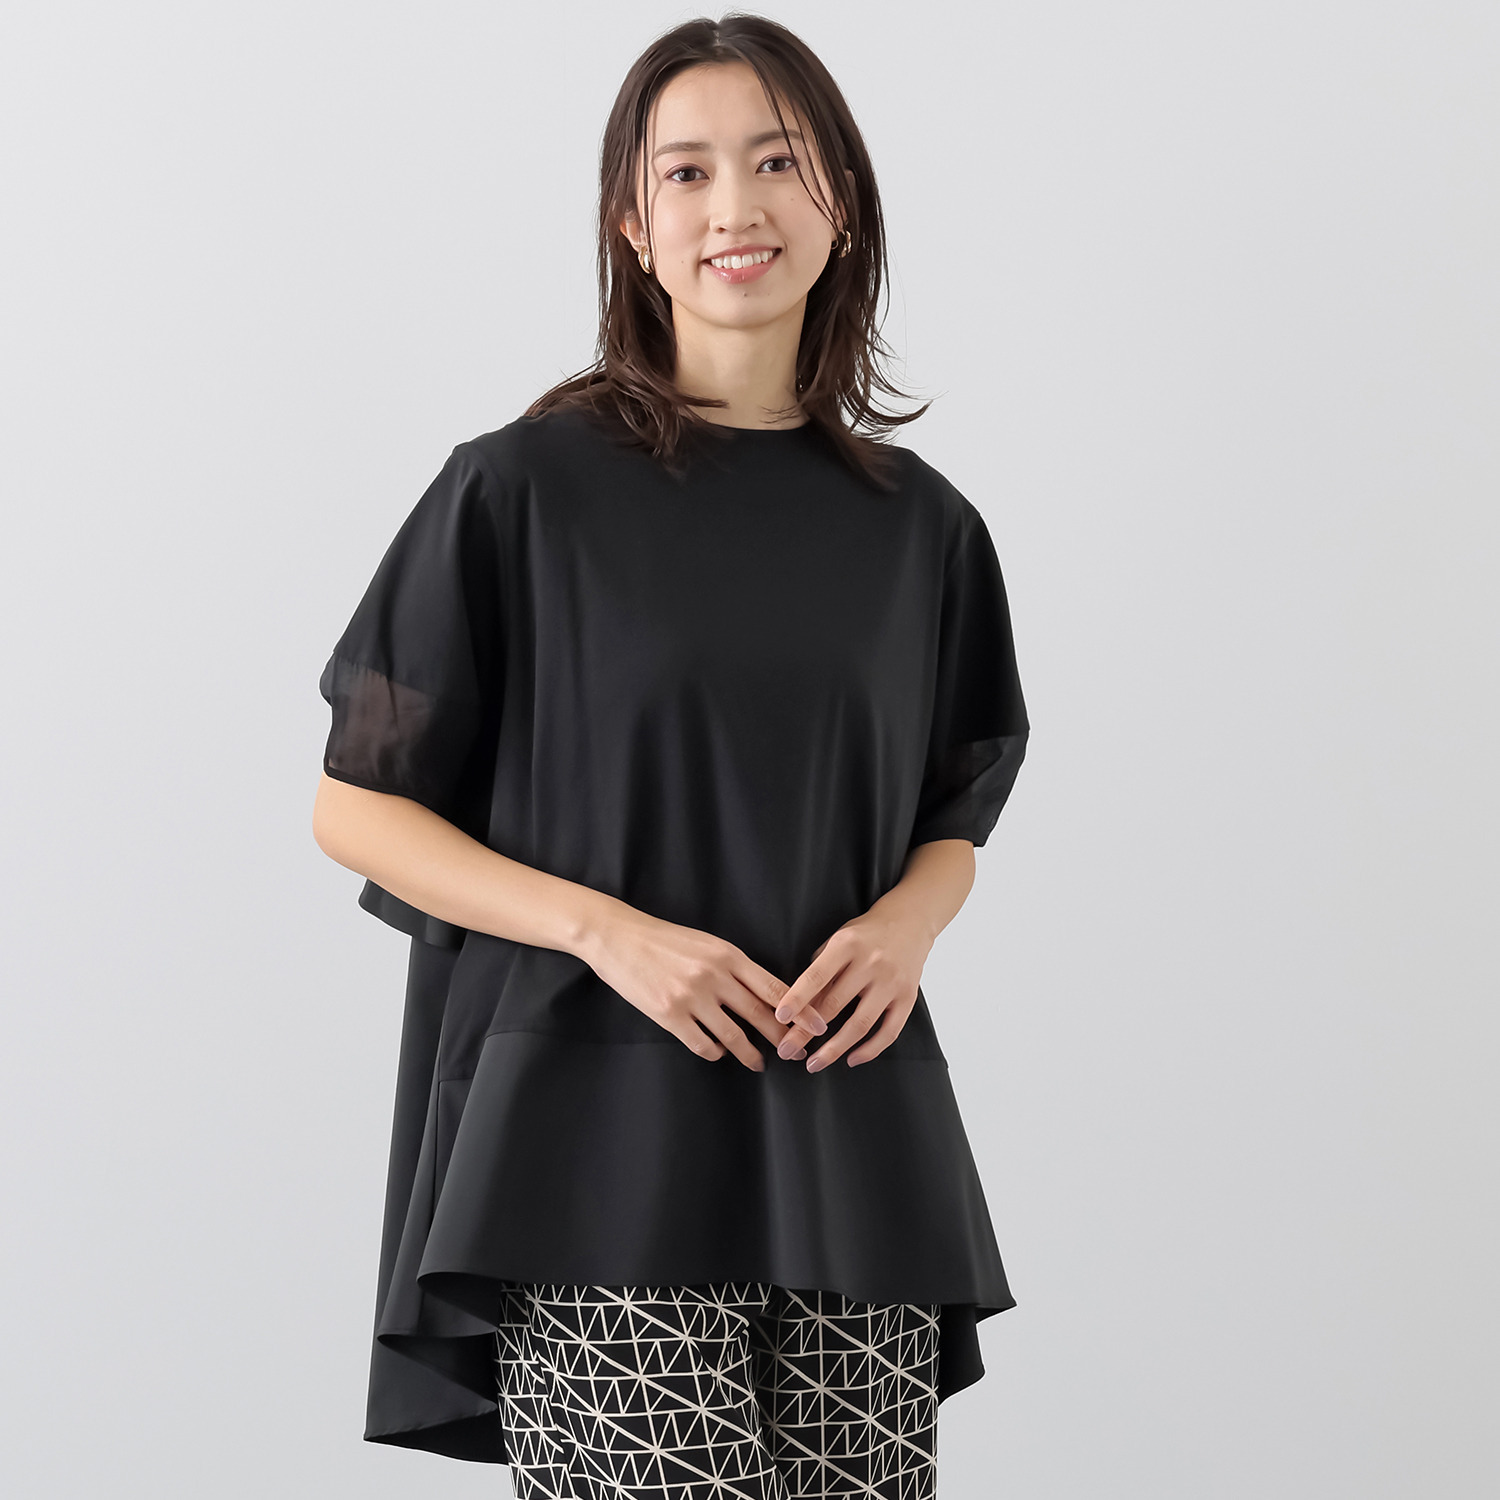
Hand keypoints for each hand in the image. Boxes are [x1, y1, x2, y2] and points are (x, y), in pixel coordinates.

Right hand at [582, 905, 790, 1070]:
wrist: (618, 937)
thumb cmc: (664, 940)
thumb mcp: (706, 944)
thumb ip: (734, 967)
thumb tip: (764, 995)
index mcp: (727, 955)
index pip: (774, 987)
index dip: (800, 1010)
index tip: (817, 1026)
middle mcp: (713, 976)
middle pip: (760, 1014)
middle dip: (783, 1038)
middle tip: (797, 1053)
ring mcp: (691, 997)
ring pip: (733, 1035)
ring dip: (749, 1053)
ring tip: (758, 1063)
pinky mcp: (668, 1015)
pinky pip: (702, 1044)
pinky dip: (715, 1052)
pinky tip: (719, 1053)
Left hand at [773, 907, 933, 1070]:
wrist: (910, 922)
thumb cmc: (865, 934)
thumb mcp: (838, 939)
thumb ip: (820, 969)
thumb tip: (799, 1006)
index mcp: (847, 944)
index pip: (817, 975)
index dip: (797, 998)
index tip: (780, 1017)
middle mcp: (871, 963)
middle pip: (834, 1005)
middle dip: (806, 1032)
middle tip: (786, 1051)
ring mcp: (892, 982)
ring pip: (861, 1024)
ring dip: (835, 1049)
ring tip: (815, 1063)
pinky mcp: (908, 998)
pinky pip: (889, 1032)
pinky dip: (870, 1050)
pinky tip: (851, 1059)